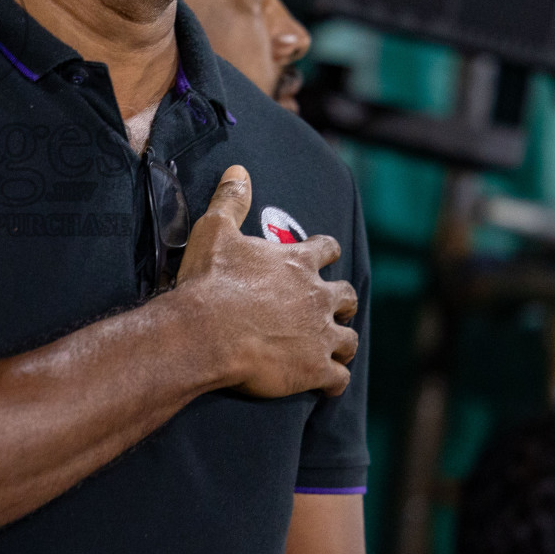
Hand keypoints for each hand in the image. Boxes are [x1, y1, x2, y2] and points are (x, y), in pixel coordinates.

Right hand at [173, 165, 358, 397]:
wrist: (206, 332)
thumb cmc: (210, 281)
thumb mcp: (214, 230)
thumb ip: (231, 199)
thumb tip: (239, 169)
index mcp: (298, 262)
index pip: (327, 249)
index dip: (324, 253)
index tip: (320, 257)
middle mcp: (317, 297)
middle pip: (346, 296)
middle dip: (339, 302)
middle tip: (326, 308)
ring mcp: (320, 335)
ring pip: (348, 340)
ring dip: (340, 343)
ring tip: (331, 349)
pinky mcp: (315, 369)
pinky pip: (339, 379)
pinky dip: (334, 380)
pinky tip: (325, 383)